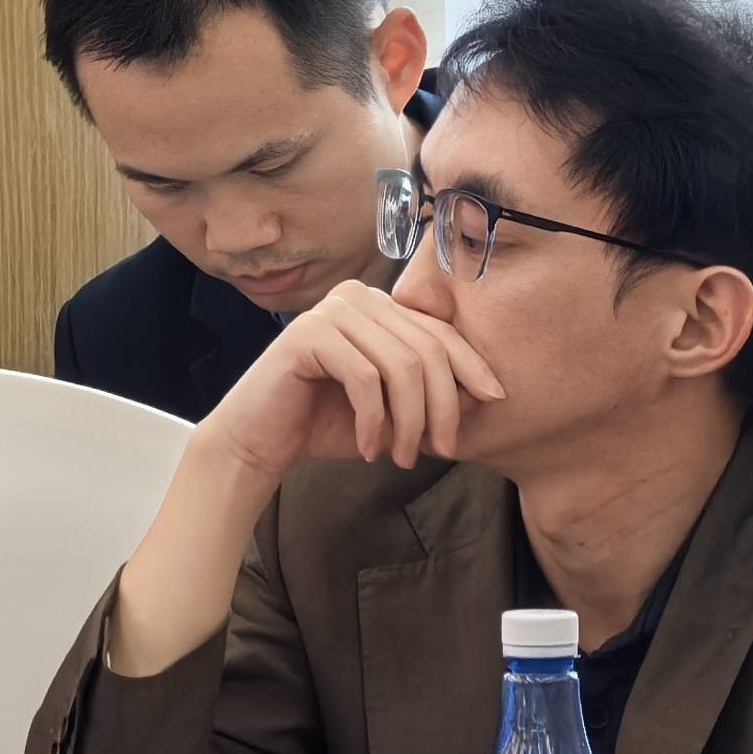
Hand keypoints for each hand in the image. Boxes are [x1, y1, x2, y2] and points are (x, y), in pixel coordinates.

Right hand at [200, 280, 504, 484]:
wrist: (260, 441)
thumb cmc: (327, 423)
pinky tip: (368, 447)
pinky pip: (364, 378)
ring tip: (403, 456)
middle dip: (442, 407)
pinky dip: (373, 420)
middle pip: (426, 350)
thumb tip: (489, 391)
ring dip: (409, 421)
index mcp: (378, 305)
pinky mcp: (306, 335)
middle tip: (442, 450)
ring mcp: (328, 311)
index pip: (440, 332)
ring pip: (400, 366)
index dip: (472, 368)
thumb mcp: (394, 406)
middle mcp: (355, 297)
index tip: (492, 404)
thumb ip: (432, 391)